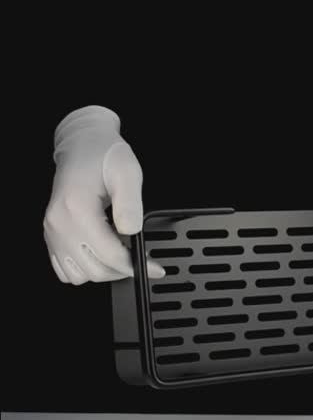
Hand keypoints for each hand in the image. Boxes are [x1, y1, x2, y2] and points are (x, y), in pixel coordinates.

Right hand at [43, 105, 164, 284]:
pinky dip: (84, 269)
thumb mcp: (127, 172)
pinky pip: (65, 269)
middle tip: (140, 258)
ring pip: (79, 275)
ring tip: (120, 253)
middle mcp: (59, 223)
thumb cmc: (104, 155)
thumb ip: (130, 203)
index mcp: (77, 208)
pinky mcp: (51, 234)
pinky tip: (101, 253)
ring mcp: (52, 230)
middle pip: (95, 270)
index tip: (153, 268)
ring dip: (103, 271)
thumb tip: (132, 231)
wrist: (82, 144)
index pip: (109, 254)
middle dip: (122, 270)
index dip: (135, 265)